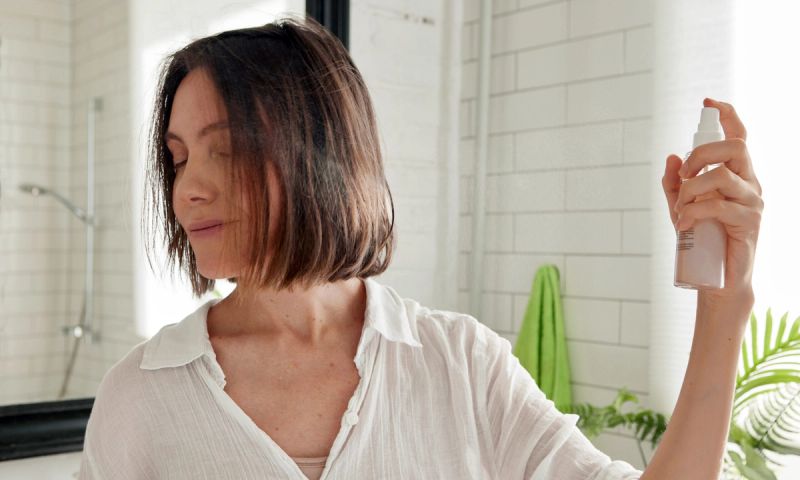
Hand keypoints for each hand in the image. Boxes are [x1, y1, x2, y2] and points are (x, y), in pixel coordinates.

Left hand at [661, 98, 762, 304]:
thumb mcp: (681, 208)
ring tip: (681, 210)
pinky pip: (718, 205)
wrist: (717, 278)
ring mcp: (753, 201)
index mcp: (736, 174)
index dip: (728, 115)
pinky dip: (694, 211)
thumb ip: (676, 184)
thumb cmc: (702, 240)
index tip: (708, 102)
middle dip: (701, 154)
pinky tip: (683, 224)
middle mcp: (749, 183)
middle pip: (734, 147)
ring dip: (691, 189)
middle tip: (684, 176)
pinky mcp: (750, 221)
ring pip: (722, 175)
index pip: (739, 137)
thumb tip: (671, 157)